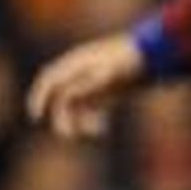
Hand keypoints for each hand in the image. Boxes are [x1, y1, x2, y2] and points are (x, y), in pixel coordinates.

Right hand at [25, 32, 145, 138]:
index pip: (48, 81)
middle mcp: (79, 74)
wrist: (154, 54)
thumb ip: (87, 84)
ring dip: (78, 122)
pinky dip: (91, 122)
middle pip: (60, 99)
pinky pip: (89, 111)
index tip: (36, 118)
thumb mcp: (109, 72)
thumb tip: (67, 96)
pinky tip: (102, 129)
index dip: (38, 99)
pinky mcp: (103, 93)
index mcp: (75, 64)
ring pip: (75, 108)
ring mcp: (90, 84)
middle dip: (61, 118)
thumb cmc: (129, 61)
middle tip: (68, 135)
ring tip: (92, 133)